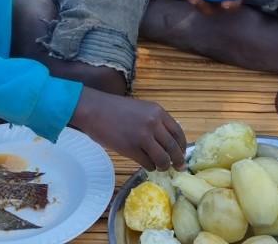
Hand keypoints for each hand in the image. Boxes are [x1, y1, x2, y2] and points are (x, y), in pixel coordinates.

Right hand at [70, 87, 186, 171]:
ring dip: (164, 166)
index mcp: (158, 112)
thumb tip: (167, 141)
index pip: (178, 132)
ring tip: (161, 168)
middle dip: (177, 160)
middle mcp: (153, 123)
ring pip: (162, 158)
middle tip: (178, 167)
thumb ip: (155, 122)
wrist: (94, 110)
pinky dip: (150, 167)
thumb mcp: (142, 110)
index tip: (182, 153)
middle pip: (173, 147)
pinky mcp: (131, 149)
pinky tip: (147, 166)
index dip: (182, 146)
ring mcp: (142, 137)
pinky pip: (147, 163)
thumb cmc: (115, 110)